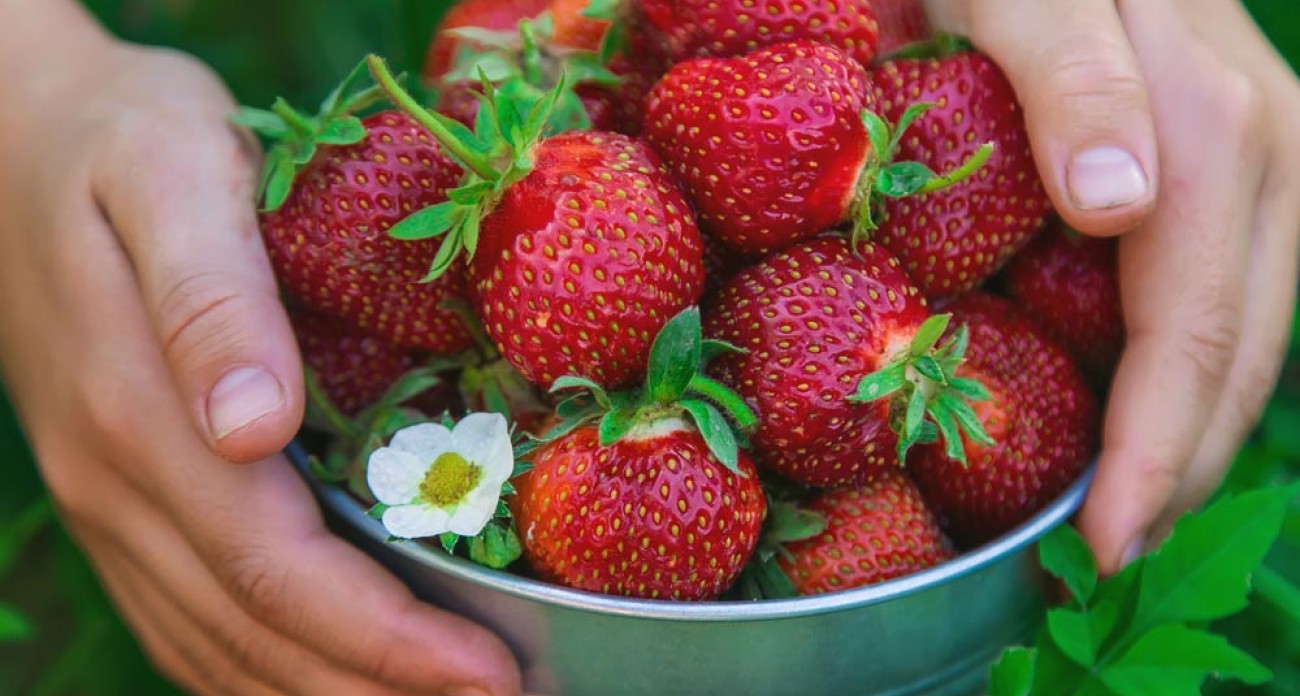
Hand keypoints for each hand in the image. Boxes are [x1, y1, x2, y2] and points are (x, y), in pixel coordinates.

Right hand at [0, 6, 518, 694]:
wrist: (12, 141)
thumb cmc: (122, 139)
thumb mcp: (173, 172)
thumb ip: (212, 297)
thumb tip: (254, 429)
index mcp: (144, 413)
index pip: (278, 566)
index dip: (386, 638)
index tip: (490, 671)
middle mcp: (118, 484)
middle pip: (258, 630)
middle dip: (385, 688)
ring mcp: (108, 502)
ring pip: (219, 646)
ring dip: (334, 694)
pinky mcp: (117, 498)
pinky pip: (185, 619)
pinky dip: (263, 671)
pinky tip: (330, 680)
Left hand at [925, 0, 1299, 571]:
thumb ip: (1074, 84)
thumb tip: (1121, 210)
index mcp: (1216, 130)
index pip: (1197, 330)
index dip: (1155, 451)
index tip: (1101, 543)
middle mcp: (1263, 156)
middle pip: (1243, 352)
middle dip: (1180, 468)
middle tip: (1101, 558)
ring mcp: (1253, 163)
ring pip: (1247, 332)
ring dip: (1191, 434)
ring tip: (1125, 514)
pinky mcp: (1220, 167)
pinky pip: (1220, 291)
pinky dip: (1182, 372)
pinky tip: (1134, 414)